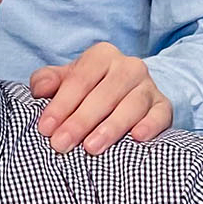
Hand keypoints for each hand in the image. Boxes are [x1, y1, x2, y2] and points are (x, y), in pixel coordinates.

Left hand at [28, 44, 174, 153]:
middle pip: (104, 94)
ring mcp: (149, 86)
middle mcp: (128, 67)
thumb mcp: (66, 80)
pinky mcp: (164, 105)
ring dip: (111, 127)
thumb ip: (48, 81)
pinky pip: (160, 114)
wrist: (128, 92)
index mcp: (101, 56)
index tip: (45, 128)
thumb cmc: (89, 88)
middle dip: (80, 121)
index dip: (61, 104)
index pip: (80, 79)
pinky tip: (137, 138)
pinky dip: (150, 125)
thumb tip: (39, 90)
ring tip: (91, 148)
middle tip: (61, 144)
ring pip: (132, 104)